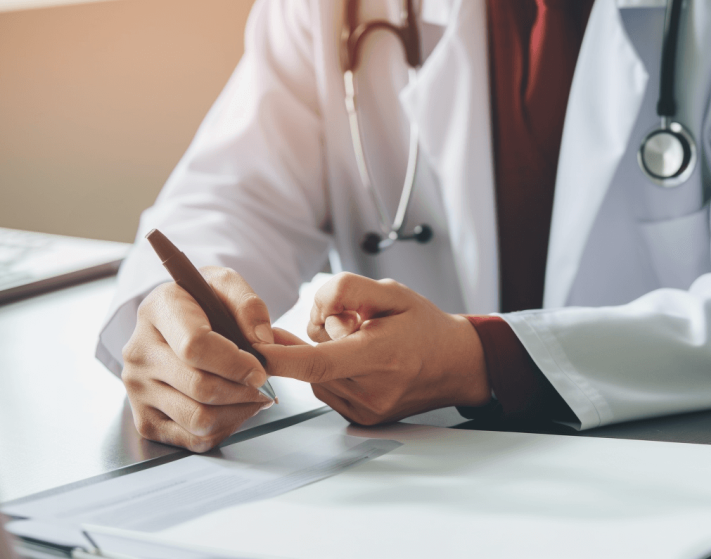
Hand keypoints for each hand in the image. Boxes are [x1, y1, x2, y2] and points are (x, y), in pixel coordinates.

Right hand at [121, 267, 274, 451]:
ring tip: (253, 395)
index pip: (194, 347)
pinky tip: (235, 408)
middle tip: (264, 384)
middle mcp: (139, 352)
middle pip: (200, 388)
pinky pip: (193, 439)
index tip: (260, 369)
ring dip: (238, 411)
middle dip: (244, 390)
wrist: (173, 325)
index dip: (235, 363)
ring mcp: (137, 389)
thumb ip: (248, 304)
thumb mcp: (225, 286)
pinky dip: (225, 428)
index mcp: (157, 311)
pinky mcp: (145, 419)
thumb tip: (262, 340)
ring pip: (199, 418)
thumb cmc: (203, 304)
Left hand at [258, 273, 490, 424]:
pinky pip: (327, 389)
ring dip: (325, 356)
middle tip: (351, 322)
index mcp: (381, 356)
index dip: (279, 356)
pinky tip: (360, 362)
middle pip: (313, 361)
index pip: (317, 362)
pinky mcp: (362, 420)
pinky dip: (332, 372)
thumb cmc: (425, 326)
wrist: (457, 364)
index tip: (253, 348)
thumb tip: (314, 308)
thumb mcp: (392, 291)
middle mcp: (372, 390)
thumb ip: (347, 290)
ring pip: (316, 376)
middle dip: (318, 336)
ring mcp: (367, 410)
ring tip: (363, 344)